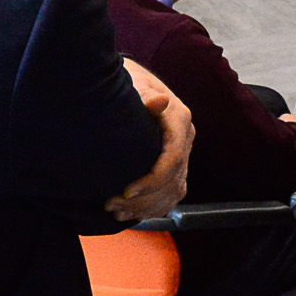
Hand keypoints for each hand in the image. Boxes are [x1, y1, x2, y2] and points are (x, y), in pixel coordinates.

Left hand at [108, 60, 192, 221]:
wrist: (134, 82)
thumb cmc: (129, 83)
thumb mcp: (135, 85)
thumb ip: (145, 97)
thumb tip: (159, 102)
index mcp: (180, 120)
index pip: (173, 158)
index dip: (152, 180)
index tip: (126, 191)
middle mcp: (185, 138)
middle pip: (173, 179)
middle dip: (143, 198)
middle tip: (110, 205)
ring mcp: (182, 152)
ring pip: (174, 190)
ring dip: (147, 206)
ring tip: (116, 212)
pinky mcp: (175, 163)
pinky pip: (173, 192)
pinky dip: (155, 207)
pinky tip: (131, 213)